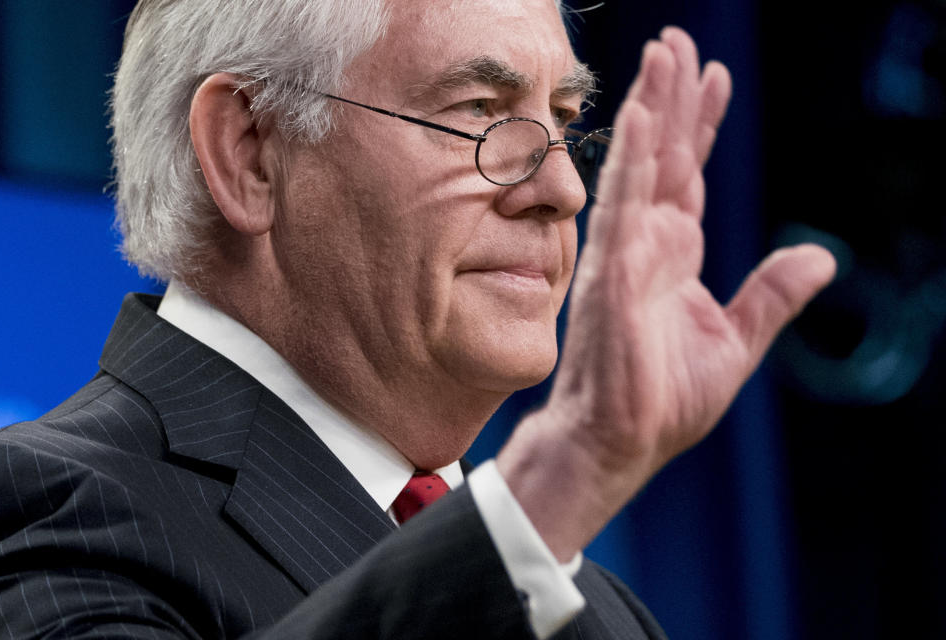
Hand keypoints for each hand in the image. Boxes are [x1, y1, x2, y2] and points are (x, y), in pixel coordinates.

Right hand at [497, 27, 835, 560]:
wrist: (620, 441)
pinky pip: (622, 206)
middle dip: (674, 97)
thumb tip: (822, 256)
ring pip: (643, 167)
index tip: (712, 77)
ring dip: (654, 109)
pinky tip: (644, 118)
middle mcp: (647, 243)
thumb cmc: (665, 399)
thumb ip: (772, 295)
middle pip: (667, 156)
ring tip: (662, 54)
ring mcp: (626, 253)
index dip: (702, 124)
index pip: (691, 174)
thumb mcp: (736, 341)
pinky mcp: (611, 273)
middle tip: (677, 42)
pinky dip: (633, 161)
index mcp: (675, 255)